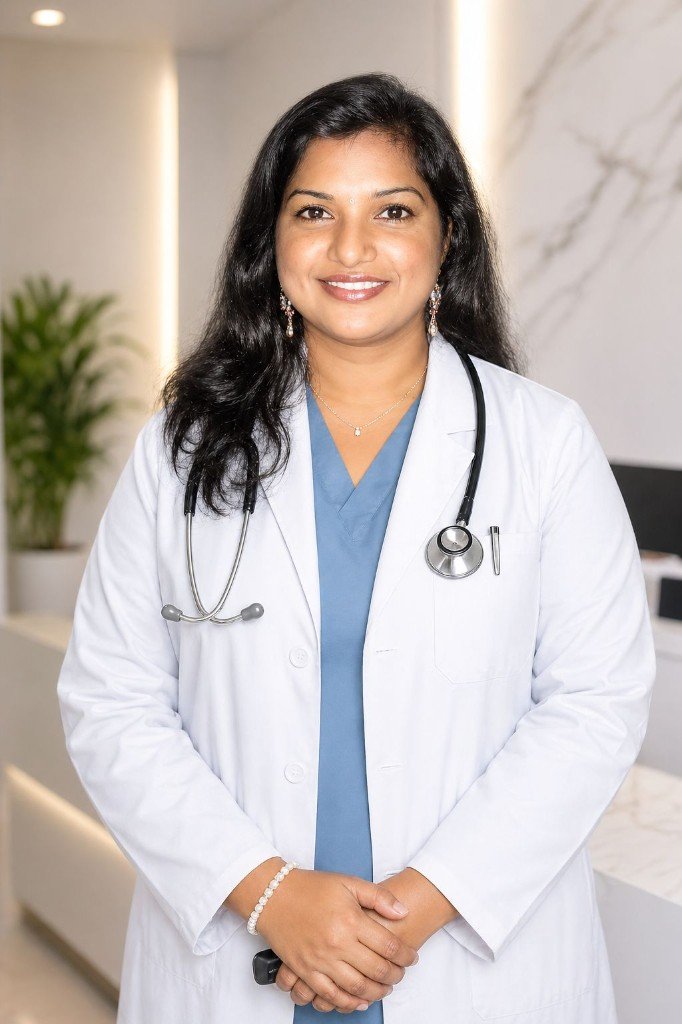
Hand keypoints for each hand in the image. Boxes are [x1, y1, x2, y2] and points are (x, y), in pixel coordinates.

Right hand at [259, 868, 419, 1013]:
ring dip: (376, 992)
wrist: (274, 895)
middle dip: (394, 975)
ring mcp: (320, 960)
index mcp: (351, 920)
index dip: (405, 955)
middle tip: (400, 974)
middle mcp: (337, 943)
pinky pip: (330, 995)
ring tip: (385, 988)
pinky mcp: (305, 970)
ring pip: (357, 987)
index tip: (411, 957)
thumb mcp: (349, 882)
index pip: (388, 946)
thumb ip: (379, 897)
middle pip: (376, 970)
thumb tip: (403, 911)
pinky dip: (348, 1002)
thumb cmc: (311, 887)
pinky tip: (359, 1000)